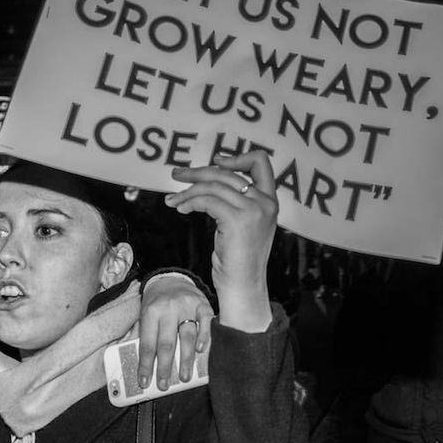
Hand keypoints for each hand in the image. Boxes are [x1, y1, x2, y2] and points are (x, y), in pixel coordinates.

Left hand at [138, 274, 213, 389]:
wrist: (171, 278)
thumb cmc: (157, 303)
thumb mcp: (145, 314)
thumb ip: (146, 336)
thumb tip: (145, 366)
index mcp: (150, 312)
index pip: (147, 344)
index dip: (146, 365)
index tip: (145, 381)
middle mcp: (168, 308)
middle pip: (167, 343)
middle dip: (165, 367)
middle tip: (164, 384)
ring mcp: (187, 306)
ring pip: (187, 336)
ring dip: (186, 360)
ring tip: (184, 377)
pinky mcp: (202, 304)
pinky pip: (205, 322)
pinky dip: (204, 337)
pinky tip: (200, 351)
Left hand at [165, 150, 277, 331]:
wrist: (243, 286)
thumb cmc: (238, 260)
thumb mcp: (242, 226)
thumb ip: (236, 203)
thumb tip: (207, 183)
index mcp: (269, 201)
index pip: (261, 163)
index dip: (237, 157)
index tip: (215, 161)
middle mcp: (265, 202)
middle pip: (226, 173)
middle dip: (197, 173)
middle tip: (177, 175)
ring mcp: (253, 210)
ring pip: (213, 186)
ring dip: (188, 191)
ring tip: (173, 200)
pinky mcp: (237, 220)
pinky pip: (207, 200)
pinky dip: (189, 202)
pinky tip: (180, 209)